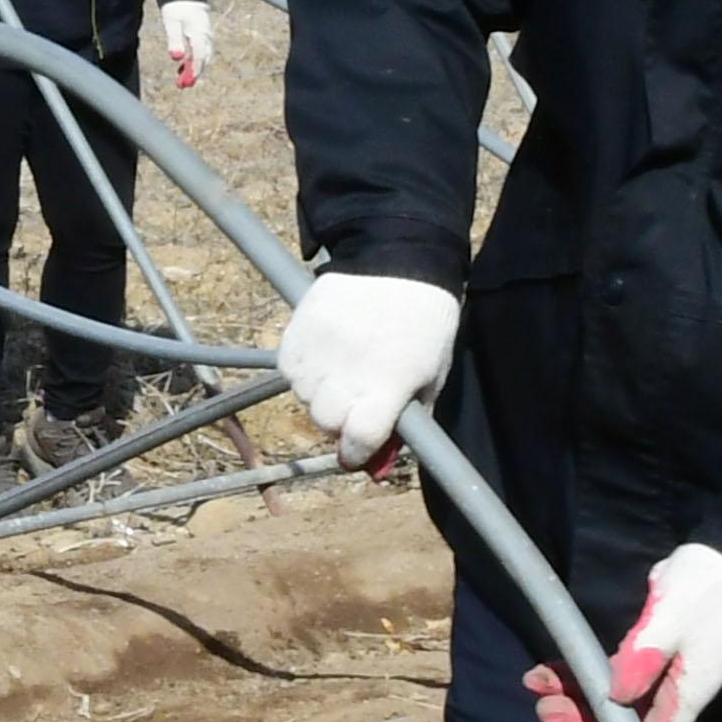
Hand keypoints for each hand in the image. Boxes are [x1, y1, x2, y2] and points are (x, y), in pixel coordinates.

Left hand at [157, 0, 214, 89]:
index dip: (193, 70)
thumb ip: (174, 39)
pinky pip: (201, 53)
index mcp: (200, 33)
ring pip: (203, 58)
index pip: (199, 56)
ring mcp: (207, 38)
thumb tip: (176, 58)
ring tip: (182, 82)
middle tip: (182, 86)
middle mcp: (207, 37)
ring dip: (194, 70)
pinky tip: (182, 69)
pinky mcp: (203, 38)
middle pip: (203, 60)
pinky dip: (193, 63)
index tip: (186, 82)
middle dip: (194, 74)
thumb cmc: (177, 7)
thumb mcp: (172, 22)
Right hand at [271, 270, 462, 468]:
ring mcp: (318, 350)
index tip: (359, 450)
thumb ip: (409, 420)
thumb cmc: (424, 322)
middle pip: (326, 422)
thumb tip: (378, 463)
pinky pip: (290, 370)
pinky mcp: (296, 330)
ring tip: (341, 369)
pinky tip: (324, 354)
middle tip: (355, 400)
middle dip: (340, 420)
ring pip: (305, 397)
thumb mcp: (431, 375)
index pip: (360, 440)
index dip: (358, 453)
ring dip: (320, 394)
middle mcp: (348, 371)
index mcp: (389, 384)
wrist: (396, 257)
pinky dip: (304, 371)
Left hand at [523, 544, 721, 721]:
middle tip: (545, 710)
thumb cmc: (703, 590)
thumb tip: (615, 696)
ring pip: (615, 695)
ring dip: (577, 693)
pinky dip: (585, 669)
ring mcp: (663, 669)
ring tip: (537, 686)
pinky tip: (554, 668)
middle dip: (585, 720)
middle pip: (627, 721)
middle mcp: (675, 689)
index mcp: (687, 694)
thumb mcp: (669, 623)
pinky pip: (614, 669)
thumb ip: (641, 661)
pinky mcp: (651, 648)